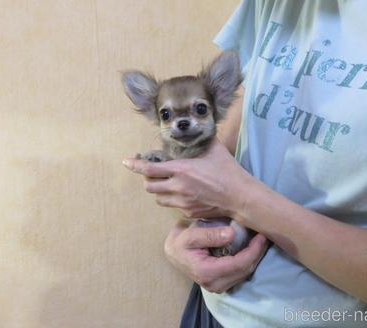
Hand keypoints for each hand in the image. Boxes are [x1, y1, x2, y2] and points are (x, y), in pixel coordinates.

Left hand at [122, 140, 253, 217]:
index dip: (135, 165)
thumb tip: (199, 128)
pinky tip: (183, 194)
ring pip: (158, 198)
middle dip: (148, 180)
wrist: (239, 197)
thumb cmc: (228, 172)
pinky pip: (173, 206)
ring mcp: (182, 201)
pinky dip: (173, 200)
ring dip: (159, 191)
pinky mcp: (188, 212)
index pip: (149, 168)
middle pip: (149, 186)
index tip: (127, 162)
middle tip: (154, 174)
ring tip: (168, 184)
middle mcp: (178, 187)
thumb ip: (202, 140)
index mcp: (181, 169)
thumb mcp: (215, 150)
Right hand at [164, 220, 267, 292]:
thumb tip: (231, 234)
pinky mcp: (221, 284)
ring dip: (254, 258)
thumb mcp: (190, 234)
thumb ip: (210, 235)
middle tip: (263, 236)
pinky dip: (248, 261)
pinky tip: (251, 249)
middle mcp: (214, 284)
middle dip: (257, 253)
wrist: (173, 252)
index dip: (253, 251)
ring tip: (259, 241)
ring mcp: (218, 286)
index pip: (238, 264)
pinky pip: (240, 274)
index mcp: (207, 273)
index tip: (261, 236)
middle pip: (245, 271)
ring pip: (245, 274)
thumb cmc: (180, 243)